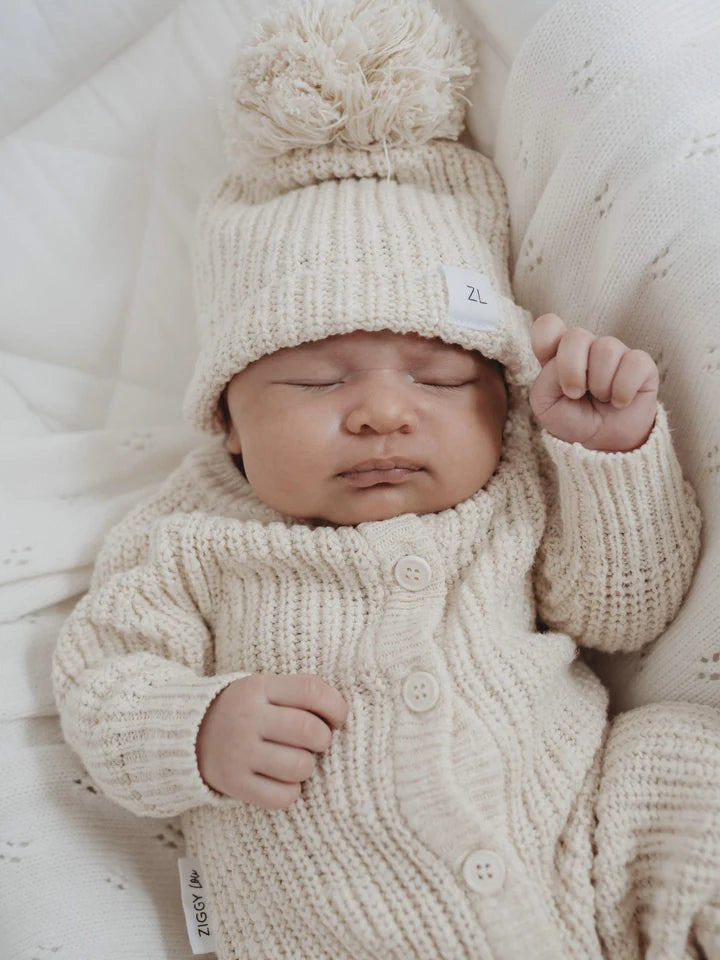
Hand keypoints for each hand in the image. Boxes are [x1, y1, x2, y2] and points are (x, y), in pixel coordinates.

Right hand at [196, 673, 347, 809]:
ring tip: (296, 760)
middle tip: (316, 742)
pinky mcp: (234, 783)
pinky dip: (291, 792)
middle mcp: (248, 718)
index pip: (311, 690)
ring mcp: (239, 752)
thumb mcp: (263, 688)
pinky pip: (282, 796)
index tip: (338, 719)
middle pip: (309, 730)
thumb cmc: (243, 710)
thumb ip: (298, 693)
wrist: (186, 735)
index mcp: (258, 688)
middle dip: (324, 739)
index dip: (336, 706)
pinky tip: (283, 781)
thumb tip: (341, 716)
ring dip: (307, 767)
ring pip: (300, 766)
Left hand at [528, 313, 658, 451]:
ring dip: (600, 384)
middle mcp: (586, 348)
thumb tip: (565, 364)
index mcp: (559, 353)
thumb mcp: (546, 405)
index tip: (552, 371)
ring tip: (601, 399)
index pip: (548, 325)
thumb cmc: (573, 420)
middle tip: (575, 393)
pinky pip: (633, 363)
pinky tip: (620, 401)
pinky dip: (623, 390)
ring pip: (606, 349)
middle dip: (572, 369)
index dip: (546, 340)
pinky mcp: (642, 364)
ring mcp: (615, 353)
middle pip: (576, 335)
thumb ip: (546, 380)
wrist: (603, 443)